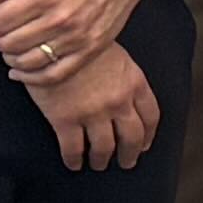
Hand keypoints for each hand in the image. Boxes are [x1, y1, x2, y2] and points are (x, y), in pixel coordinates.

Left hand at [0, 0, 149, 83]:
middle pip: (10, 44)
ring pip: (28, 61)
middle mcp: (59, 19)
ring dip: (11, 58)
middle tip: (0, 33)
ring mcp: (76, 38)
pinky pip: (55, 74)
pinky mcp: (89, 49)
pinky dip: (33, 78)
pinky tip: (21, 71)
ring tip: (10, 48)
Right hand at [28, 40, 162, 170]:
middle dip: (130, 154)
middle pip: (132, 137)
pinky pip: (73, 149)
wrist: (51, 38)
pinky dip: (74, 160)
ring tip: (98, 164)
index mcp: (134, 82)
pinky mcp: (65, 120)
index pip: (151, 116)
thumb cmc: (82, 39)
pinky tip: (73, 164)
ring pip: (104, 148)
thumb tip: (125, 94)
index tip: (146, 144)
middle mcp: (119, 101)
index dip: (149, 134)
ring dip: (102, 160)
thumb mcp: (115, 53)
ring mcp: (93, 112)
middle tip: (126, 162)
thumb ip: (124, 76)